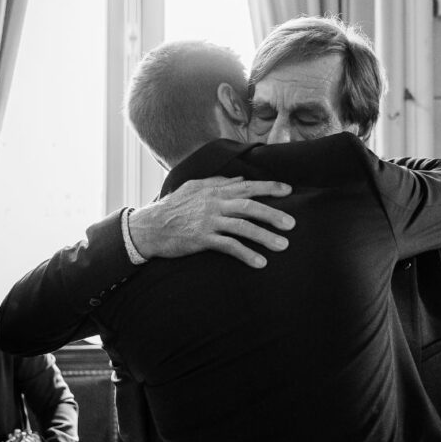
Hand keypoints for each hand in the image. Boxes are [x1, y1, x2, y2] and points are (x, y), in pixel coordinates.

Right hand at [129, 176, 295, 267]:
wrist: (148, 227)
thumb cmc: (172, 207)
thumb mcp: (193, 188)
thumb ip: (218, 182)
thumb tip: (241, 179)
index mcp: (214, 190)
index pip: (247, 186)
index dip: (269, 188)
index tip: (288, 191)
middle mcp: (214, 203)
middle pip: (250, 206)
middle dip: (273, 214)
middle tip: (292, 224)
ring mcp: (208, 221)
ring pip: (243, 227)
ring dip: (265, 236)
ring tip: (283, 246)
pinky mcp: (202, 239)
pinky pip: (229, 246)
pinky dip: (246, 254)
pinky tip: (260, 263)